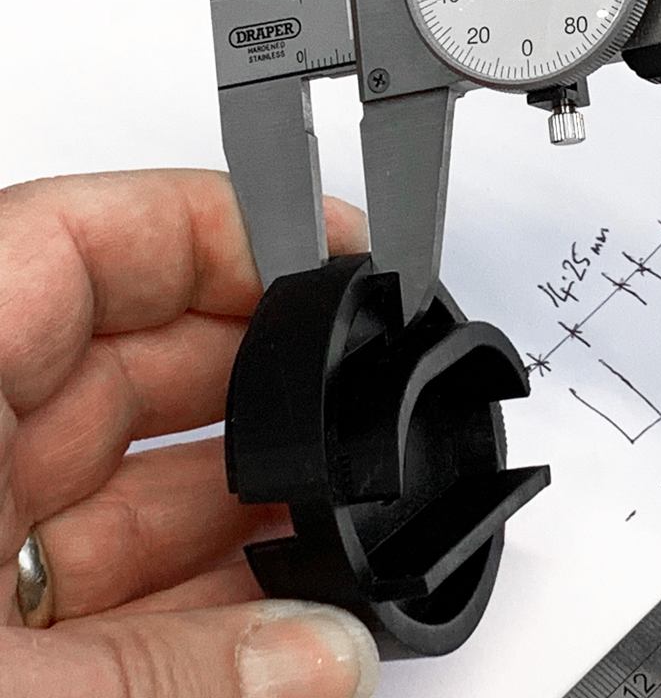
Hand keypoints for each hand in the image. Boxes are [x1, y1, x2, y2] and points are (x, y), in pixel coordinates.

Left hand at [0, 171, 378, 697]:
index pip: (79, 243)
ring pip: (137, 477)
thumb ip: (166, 674)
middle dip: (273, 388)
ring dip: (251, 509)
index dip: (223, 225)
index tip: (328, 251)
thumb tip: (323, 656)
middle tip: (362, 415)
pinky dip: (197, 592)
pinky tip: (272, 620)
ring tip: (336, 543)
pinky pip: (107, 573)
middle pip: (137, 359)